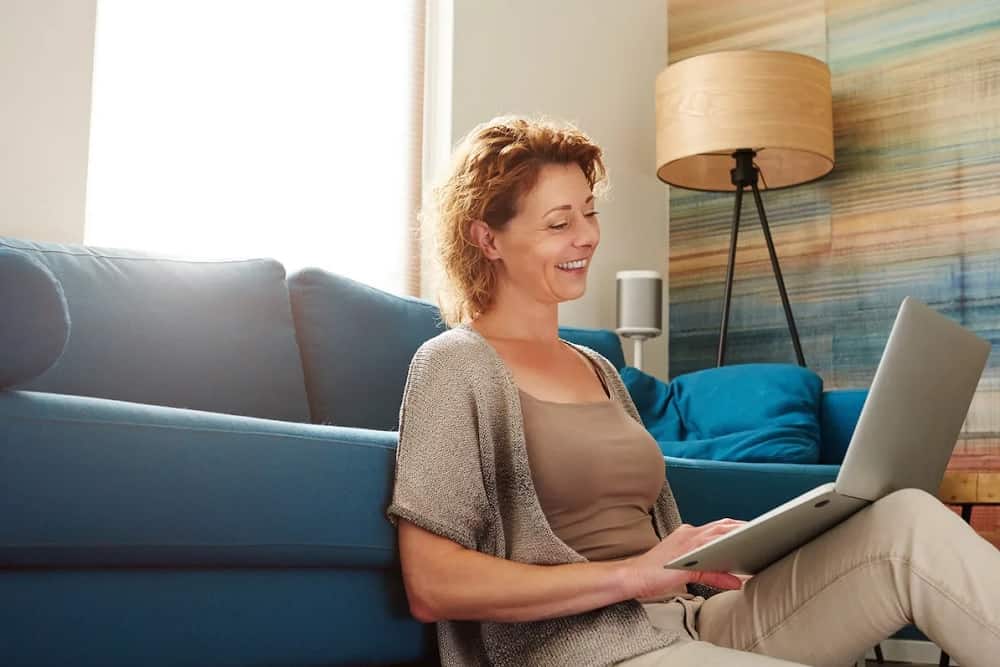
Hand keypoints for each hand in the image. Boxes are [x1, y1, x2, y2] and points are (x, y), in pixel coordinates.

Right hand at [621, 519, 747, 599]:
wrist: (633, 576)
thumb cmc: (656, 574)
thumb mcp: (689, 574)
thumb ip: (714, 575)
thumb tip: (736, 581)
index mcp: (689, 535)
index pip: (718, 527)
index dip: (736, 527)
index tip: (753, 529)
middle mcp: (689, 533)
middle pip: (723, 526)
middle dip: (743, 527)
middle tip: (764, 530)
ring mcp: (687, 542)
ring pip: (719, 533)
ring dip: (738, 535)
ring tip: (757, 539)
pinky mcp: (685, 555)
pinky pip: (710, 553)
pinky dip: (725, 557)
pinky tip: (738, 566)